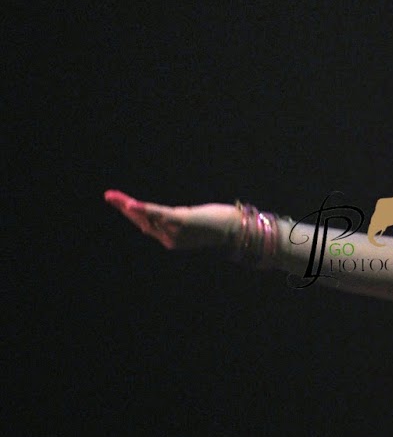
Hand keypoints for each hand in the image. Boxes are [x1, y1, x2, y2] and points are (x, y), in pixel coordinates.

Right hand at [104, 190, 236, 251]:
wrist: (239, 230)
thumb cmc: (222, 225)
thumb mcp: (198, 224)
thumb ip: (180, 221)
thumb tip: (169, 216)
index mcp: (172, 240)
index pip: (147, 225)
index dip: (133, 214)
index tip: (122, 203)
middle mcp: (171, 239)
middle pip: (142, 222)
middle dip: (124, 208)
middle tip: (108, 195)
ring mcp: (175, 232)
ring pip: (148, 217)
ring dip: (129, 206)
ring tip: (112, 197)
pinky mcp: (182, 222)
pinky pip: (159, 215)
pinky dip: (144, 210)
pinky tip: (132, 205)